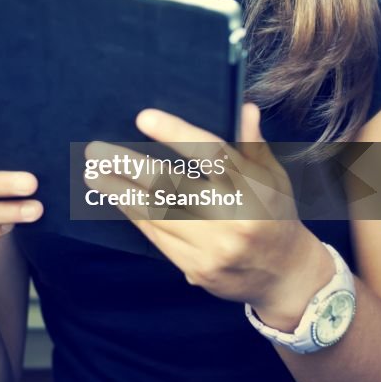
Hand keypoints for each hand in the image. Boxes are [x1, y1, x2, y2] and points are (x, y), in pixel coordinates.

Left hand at [84, 103, 324, 314]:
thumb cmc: (275, 214)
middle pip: (172, 188)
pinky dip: (135, 217)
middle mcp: (233, 220)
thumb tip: (243, 106)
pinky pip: (158, 239)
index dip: (176, 134)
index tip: (144, 118)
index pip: (211, 154)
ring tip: (94, 174)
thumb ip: (253, 142)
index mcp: (253, 189)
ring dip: (121, 193)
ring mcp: (214, 249)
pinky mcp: (198, 269)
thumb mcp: (272, 175)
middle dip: (129, 168)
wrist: (285, 275)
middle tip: (98, 151)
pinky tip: (118, 199)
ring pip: (158, 216)